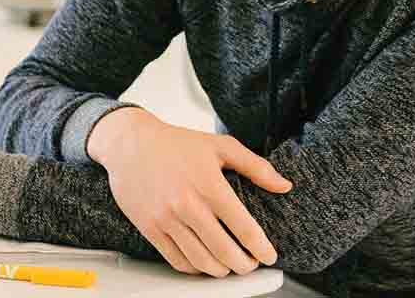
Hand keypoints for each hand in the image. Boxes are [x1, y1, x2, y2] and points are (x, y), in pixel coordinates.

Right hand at [88, 107, 292, 277]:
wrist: (130, 144)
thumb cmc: (177, 144)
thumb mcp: (221, 146)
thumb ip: (256, 167)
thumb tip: (284, 185)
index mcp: (210, 185)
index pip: (243, 227)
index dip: (260, 247)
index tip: (269, 256)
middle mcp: (187, 205)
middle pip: (224, 250)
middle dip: (244, 265)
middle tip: (251, 265)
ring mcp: (166, 219)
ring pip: (200, 260)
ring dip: (220, 271)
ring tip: (230, 267)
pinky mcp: (150, 228)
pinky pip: (176, 260)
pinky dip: (194, 268)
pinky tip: (205, 263)